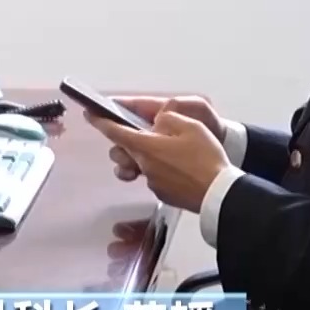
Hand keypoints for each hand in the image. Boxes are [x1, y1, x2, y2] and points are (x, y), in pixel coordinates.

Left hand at [103, 96, 222, 184]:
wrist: (220, 194)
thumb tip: (156, 123)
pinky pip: (153, 176)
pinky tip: (179, 167)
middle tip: (146, 133)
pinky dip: (160, 169)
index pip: (116, 132)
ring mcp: (152, 182)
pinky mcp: (162, 194)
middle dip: (127, 141)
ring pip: (139, 164)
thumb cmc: (206, 158)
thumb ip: (168, 119)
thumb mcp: (190, 127)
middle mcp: (144, 165)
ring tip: (167, 150)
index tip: (90, 115)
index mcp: (147, 147)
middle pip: (125, 150)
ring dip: (145, 155)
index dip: (101, 121)